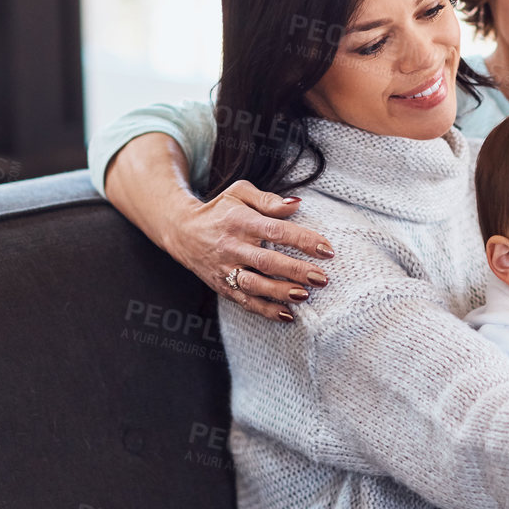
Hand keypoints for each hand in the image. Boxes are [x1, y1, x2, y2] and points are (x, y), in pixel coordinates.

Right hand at [170, 180, 333, 321]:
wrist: (182, 231)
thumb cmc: (219, 210)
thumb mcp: (239, 193)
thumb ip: (268, 200)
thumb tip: (297, 205)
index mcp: (241, 221)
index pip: (276, 231)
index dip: (302, 240)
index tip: (326, 249)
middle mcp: (233, 247)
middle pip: (267, 262)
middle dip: (296, 271)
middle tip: (321, 278)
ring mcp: (226, 269)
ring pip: (255, 285)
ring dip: (280, 293)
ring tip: (305, 296)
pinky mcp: (222, 286)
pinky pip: (245, 301)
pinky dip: (266, 311)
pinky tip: (287, 315)